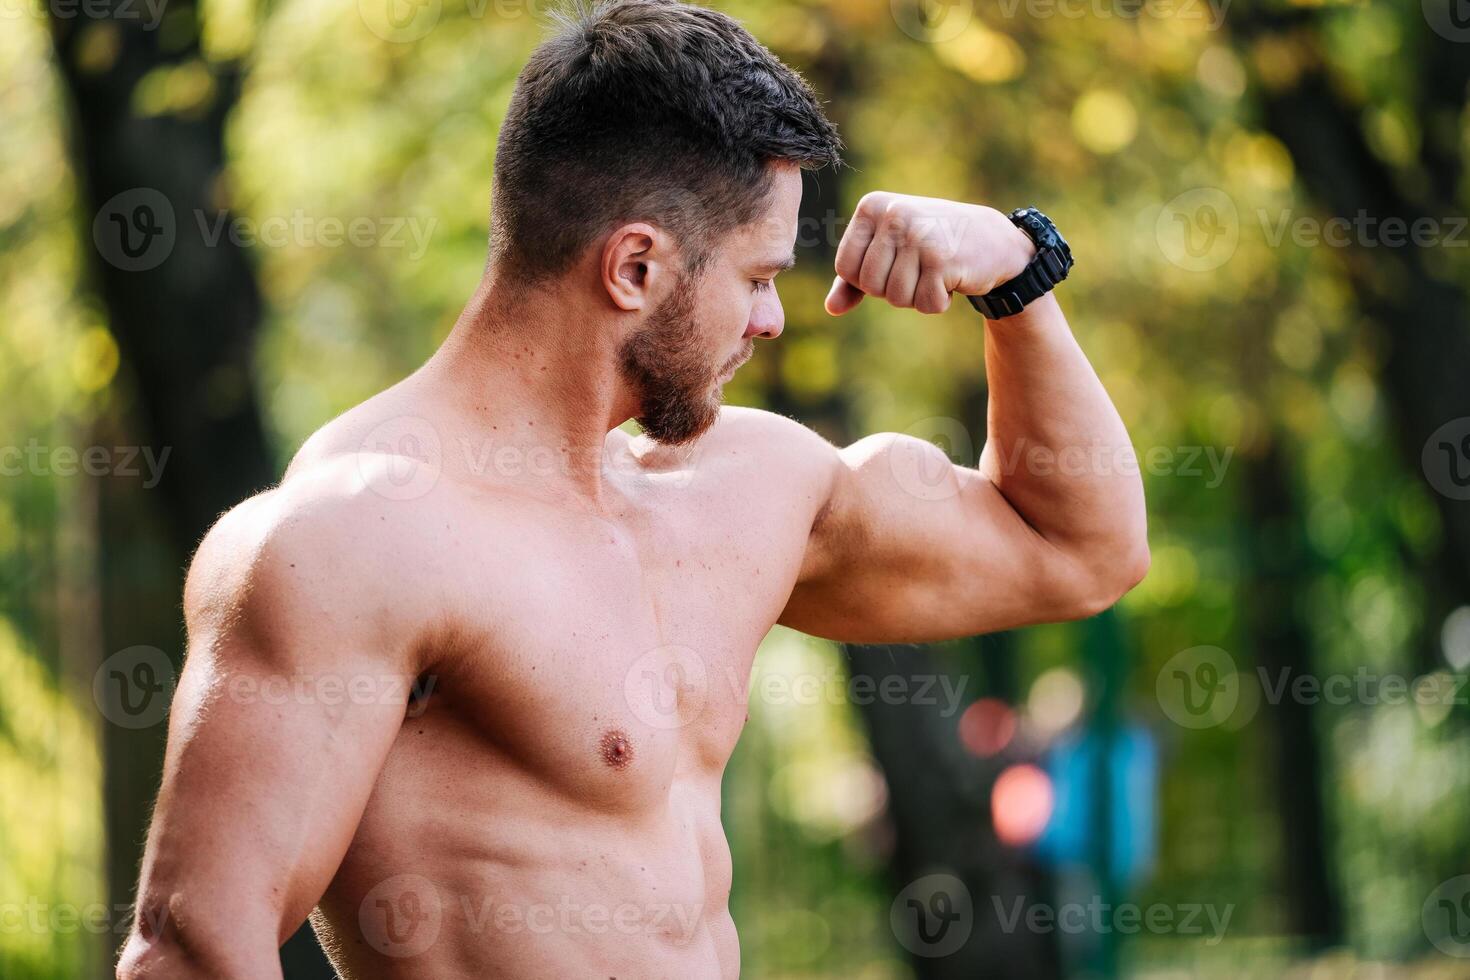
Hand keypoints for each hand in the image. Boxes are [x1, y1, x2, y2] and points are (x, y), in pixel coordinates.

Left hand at [824, 192, 1036, 315]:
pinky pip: (925, 304)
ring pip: (896, 298)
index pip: (845, 267)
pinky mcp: (942, 259)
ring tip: (935, 272)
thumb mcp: (889, 253)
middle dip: (894, 290)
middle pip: (870, 286)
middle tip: (919, 269)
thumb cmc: (932, 245)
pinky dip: (939, 302)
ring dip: (917, 297)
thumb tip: (831, 308)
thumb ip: (855, 279)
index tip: (894, 262)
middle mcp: (893, 214)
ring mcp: (918, 235)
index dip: (867, 279)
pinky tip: (951, 279)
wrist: (992, 240)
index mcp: (871, 207)